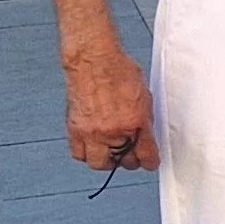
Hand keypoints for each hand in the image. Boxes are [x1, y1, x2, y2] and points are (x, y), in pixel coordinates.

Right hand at [63, 46, 160, 172]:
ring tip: (111, 153)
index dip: (150, 161)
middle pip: (122, 162)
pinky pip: (78, 152)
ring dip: (106, 161)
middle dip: (128, 162)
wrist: (93, 60)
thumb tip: (145, 132)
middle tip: (129, 156)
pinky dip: (86, 153)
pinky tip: (92, 146)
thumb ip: (144, 118)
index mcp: (135, 121)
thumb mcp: (144, 95)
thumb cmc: (118, 70)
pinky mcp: (75, 128)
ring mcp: (92, 131)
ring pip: (98, 162)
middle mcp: (113, 129)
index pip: (146, 153)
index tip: (150, 163)